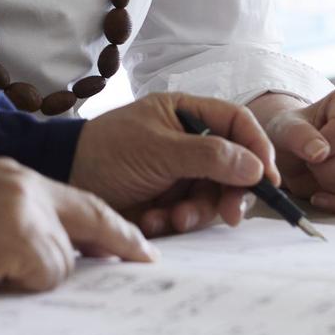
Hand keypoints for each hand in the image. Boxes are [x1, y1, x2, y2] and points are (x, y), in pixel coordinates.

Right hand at [0, 157, 156, 293]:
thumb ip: (14, 212)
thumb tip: (45, 244)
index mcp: (13, 175)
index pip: (73, 197)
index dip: (103, 221)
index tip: (127, 239)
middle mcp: (24, 185)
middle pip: (92, 214)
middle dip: (121, 239)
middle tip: (145, 259)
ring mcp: (25, 210)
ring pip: (62, 259)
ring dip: (37, 274)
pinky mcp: (21, 238)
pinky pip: (44, 275)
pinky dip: (24, 284)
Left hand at [68, 93, 277, 238]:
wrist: (67, 180)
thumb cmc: (108, 150)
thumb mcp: (158, 149)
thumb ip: (207, 156)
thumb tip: (256, 166)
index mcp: (186, 112)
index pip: (237, 123)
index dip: (257, 147)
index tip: (268, 177)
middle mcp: (189, 141)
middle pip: (234, 166)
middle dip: (231, 192)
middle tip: (228, 215)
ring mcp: (180, 172)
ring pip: (215, 196)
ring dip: (198, 212)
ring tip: (172, 218)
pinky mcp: (169, 200)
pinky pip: (191, 215)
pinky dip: (176, 222)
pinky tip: (153, 221)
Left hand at [250, 88, 334, 214]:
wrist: (296, 154)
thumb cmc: (294, 135)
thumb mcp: (285, 128)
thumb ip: (298, 134)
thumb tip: (319, 152)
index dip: (327, 146)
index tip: (310, 149)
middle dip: (331, 170)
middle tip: (312, 166)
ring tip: (318, 176)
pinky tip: (323, 198)